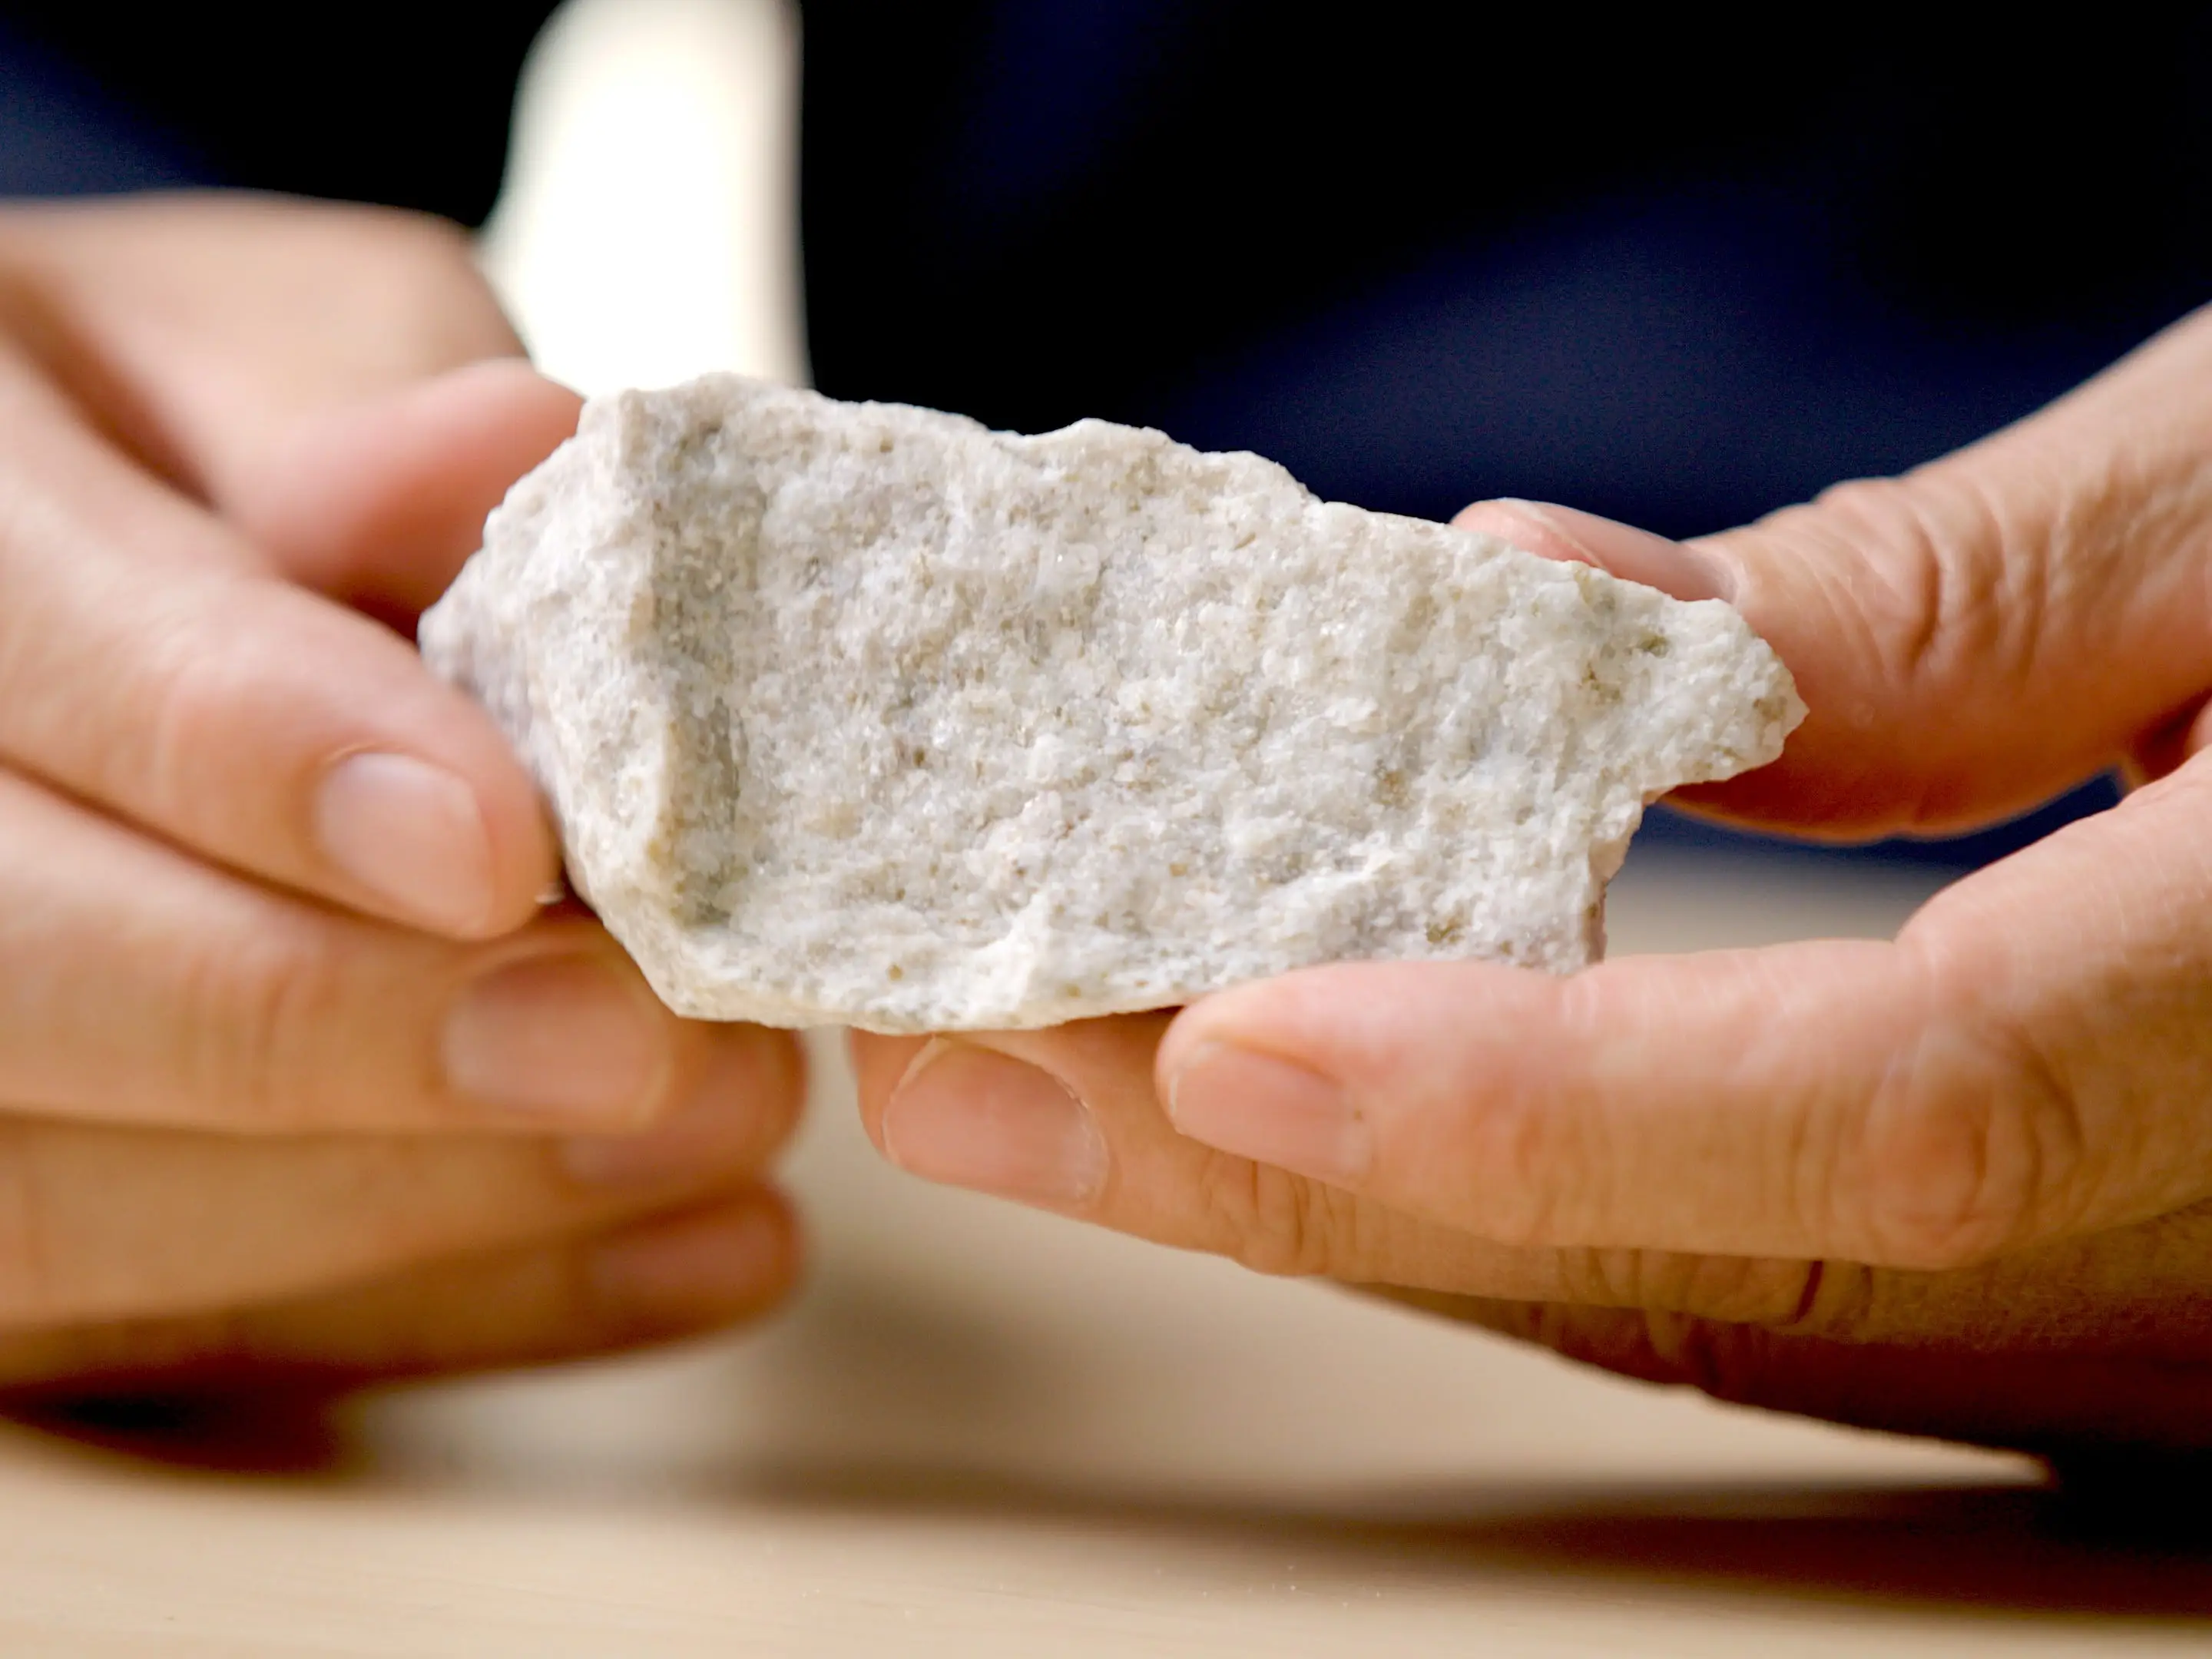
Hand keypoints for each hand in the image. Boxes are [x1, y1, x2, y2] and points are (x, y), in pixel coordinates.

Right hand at [0, 195, 801, 1399]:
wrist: (99, 561)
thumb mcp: (278, 341)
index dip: (249, 750)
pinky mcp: (40, 1177)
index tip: (499, 842)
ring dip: (420, 1206)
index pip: (31, 647)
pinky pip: (182, 1323)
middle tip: (646, 1042)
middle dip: (336, 1030)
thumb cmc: (213, 431)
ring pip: (67, 1205)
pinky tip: (693, 1249)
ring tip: (719, 1136)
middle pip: (14, 978)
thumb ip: (371, 418)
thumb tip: (515, 460)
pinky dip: (454, 1302)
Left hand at [854, 304, 2211, 1457]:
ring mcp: (2150, 1306)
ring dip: (1335, 1206)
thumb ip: (1955, 603)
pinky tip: (1278, 1110)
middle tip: (969, 1074)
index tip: (1213, 1042)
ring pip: (1692, 1297)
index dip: (1544, 1097)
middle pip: (1707, 1257)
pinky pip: (1744, 1268)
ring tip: (1040, 1088)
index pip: (1900, 1111)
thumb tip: (1553, 627)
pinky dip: (1490, 1195)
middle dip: (1301, 1187)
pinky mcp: (2084, 1289)